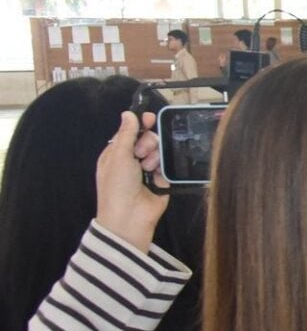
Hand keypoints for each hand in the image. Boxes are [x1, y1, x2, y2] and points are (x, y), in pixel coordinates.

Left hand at [96, 111, 169, 250]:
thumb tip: (128, 113)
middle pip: (146, 139)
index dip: (139, 124)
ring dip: (154, 157)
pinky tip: (156, 176)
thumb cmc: (117, 185)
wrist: (129, 216)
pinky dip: (163, 169)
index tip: (150, 118)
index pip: (129, 132)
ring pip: (158, 152)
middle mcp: (131, 161)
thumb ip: (126, 133)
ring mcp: (147, 171)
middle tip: (141, 153)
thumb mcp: (118, 156)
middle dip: (147, 142)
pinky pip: (167, 167)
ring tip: (147, 168)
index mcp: (115, 154)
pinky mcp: (161, 181)